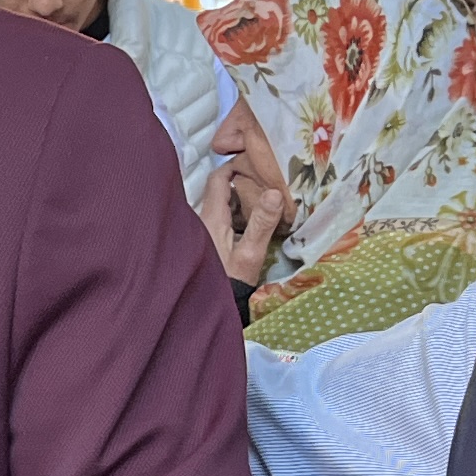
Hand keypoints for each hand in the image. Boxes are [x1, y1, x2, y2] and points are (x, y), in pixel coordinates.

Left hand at [202, 151, 290, 288]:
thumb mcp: (249, 254)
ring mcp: (203, 233)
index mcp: (210, 217)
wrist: (207, 312)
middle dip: (243, 184)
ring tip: (268, 201)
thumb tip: (274, 191)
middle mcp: (202, 220)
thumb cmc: (227, 283)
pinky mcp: (207, 245)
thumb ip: (262, 223)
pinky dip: (239, 218)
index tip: (257, 163)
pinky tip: (256, 225)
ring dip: (243, 203)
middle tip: (269, 182)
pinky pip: (223, 223)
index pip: (218, 178)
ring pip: (223, 208)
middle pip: (221, 191)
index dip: (236, 166)